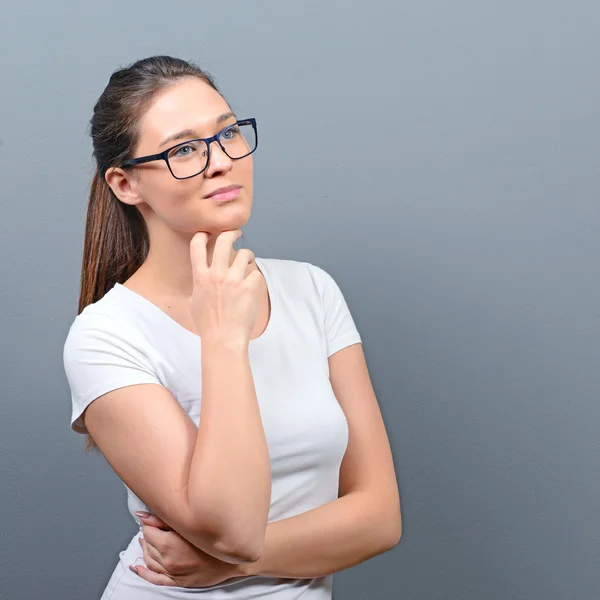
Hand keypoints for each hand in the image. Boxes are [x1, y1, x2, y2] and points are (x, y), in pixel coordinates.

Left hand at [130, 513, 247, 587]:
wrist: (234, 558)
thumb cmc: (215, 538)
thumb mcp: (190, 524)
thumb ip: (164, 520)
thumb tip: (142, 515)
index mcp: (169, 545)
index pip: (148, 531)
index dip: (149, 523)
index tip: (152, 518)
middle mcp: (167, 560)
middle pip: (148, 544)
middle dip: (148, 534)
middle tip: (151, 525)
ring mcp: (172, 573)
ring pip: (149, 560)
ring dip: (145, 549)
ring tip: (146, 540)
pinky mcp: (177, 581)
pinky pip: (155, 579)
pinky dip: (144, 573)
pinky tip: (136, 568)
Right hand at [189, 230, 261, 346]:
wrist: (223, 339)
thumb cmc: (207, 324)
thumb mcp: (194, 302)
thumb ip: (198, 285)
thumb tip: (201, 279)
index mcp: (200, 277)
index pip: (197, 245)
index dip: (203, 234)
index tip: (209, 233)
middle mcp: (216, 275)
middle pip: (224, 240)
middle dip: (232, 233)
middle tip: (237, 233)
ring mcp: (234, 280)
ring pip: (244, 254)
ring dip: (248, 256)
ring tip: (248, 262)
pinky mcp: (249, 288)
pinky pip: (256, 274)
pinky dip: (255, 278)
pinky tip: (253, 285)